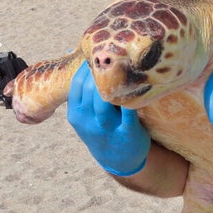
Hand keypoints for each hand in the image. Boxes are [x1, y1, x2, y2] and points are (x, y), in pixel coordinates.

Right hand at [67, 60, 150, 175]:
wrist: (119, 160)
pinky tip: (137, 84)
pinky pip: (129, 112)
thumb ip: (84, 93)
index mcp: (76, 115)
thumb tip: (81, 56)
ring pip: (104, 101)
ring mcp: (107, 129)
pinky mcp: (127, 133)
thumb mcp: (86, 115)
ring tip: (123, 67)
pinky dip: (132, 98)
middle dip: (100, 71)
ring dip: (113, 83)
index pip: (77, 84)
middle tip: (113, 55)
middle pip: (89, 90)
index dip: (87, 66)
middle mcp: (87, 122)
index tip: (99, 53)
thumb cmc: (102, 129)